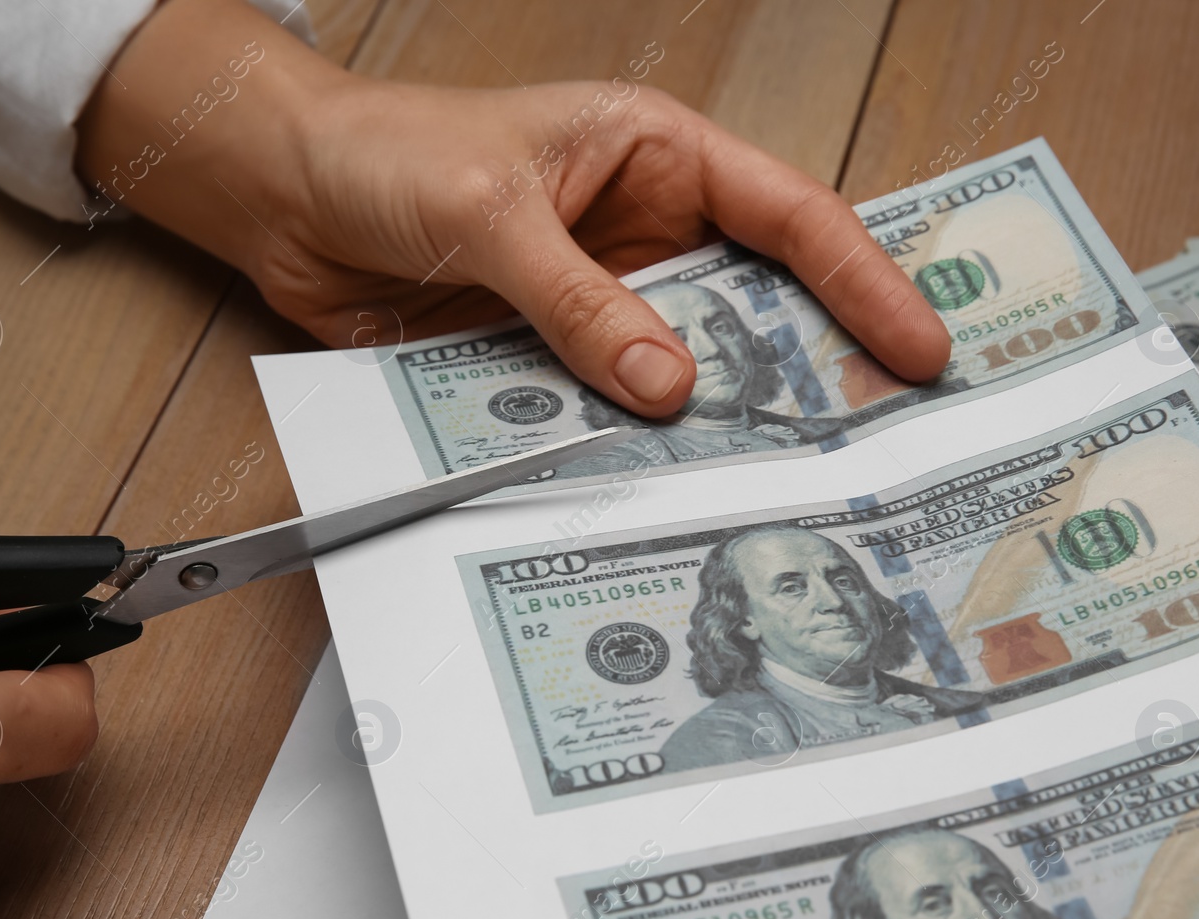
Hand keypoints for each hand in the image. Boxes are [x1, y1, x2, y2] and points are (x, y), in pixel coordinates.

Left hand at [76, 0, 949, 418]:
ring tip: (778, 483)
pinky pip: (602, 410)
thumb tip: (666, 383)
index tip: (918, 346)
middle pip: (753, 306)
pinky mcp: (544, 359)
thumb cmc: (382, 151)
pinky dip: (626, 448)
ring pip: (682, 371)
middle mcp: (639, 233)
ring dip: (715, 423)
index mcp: (653, 156)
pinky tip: (655, 486)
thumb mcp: (490, 212)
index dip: (862, 281)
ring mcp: (595, 303)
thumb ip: (579, 301)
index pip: (787, 216)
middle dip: (813, 368)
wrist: (280, 196)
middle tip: (877, 438)